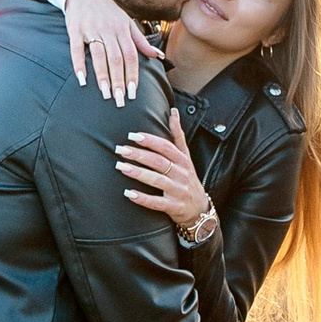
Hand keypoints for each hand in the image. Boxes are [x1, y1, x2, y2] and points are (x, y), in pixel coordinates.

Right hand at [64, 0, 158, 104]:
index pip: (131, 55)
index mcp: (122, 29)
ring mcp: (91, 30)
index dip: (132, 74)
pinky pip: (76, 49)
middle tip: (120, 101)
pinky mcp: (75, 30)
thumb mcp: (127, 22)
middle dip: (119, 81)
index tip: (133, 93)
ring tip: (105, 94)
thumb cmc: (108, 11)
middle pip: (116, 59)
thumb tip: (158, 56)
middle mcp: (108, 30)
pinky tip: (82, 80)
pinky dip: (79, 65)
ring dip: (102, 77)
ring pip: (99, 56)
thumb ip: (141, 41)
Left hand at [115, 107, 207, 233]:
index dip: (150, 141)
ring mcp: (178, 191)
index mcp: (183, 161)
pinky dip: (143, 198)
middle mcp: (182, 174)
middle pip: (159, 162)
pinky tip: (128, 193)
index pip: (166, 147)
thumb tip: (173, 112)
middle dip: (139, 155)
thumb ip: (178, 135)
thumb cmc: (188, 179)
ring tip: (121, 167)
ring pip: (157, 180)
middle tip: (121, 149)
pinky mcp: (174, 207)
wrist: (200, 209)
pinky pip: (157, 202)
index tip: (133, 135)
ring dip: (138, 173)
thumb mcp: (186, 157)